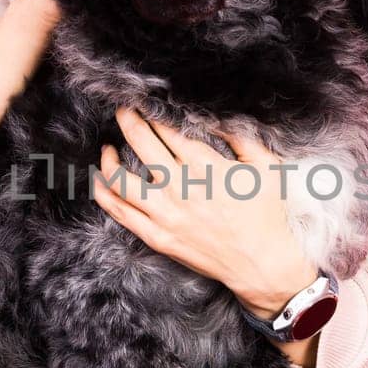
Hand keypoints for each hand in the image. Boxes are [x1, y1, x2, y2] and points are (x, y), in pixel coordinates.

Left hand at [91, 106, 316, 313]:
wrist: (262, 264)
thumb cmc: (267, 214)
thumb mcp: (265, 166)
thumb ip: (241, 136)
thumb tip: (217, 116)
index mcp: (204, 165)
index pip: (167, 129)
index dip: (154, 113)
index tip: (146, 103)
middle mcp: (179, 186)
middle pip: (141, 143)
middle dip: (128, 120)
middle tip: (123, 111)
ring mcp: (164, 214)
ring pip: (120, 179)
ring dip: (108, 158)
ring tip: (107, 148)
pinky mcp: (157, 237)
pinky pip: (120, 212)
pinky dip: (104, 194)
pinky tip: (100, 181)